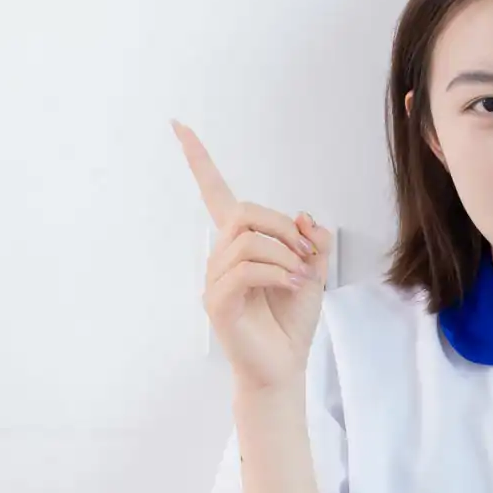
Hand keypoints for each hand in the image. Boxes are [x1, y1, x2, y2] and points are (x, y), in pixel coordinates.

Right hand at [171, 119, 332, 396]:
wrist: (284, 367)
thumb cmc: (291, 321)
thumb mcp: (314, 272)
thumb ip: (313, 240)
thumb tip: (306, 217)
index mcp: (240, 245)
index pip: (214, 193)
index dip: (198, 160)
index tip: (178, 125)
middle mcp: (220, 257)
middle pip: (243, 213)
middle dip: (283, 228)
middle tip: (308, 255)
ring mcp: (215, 280)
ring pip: (247, 241)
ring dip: (285, 255)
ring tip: (301, 278)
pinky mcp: (218, 303)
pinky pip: (244, 270)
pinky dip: (277, 273)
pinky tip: (293, 286)